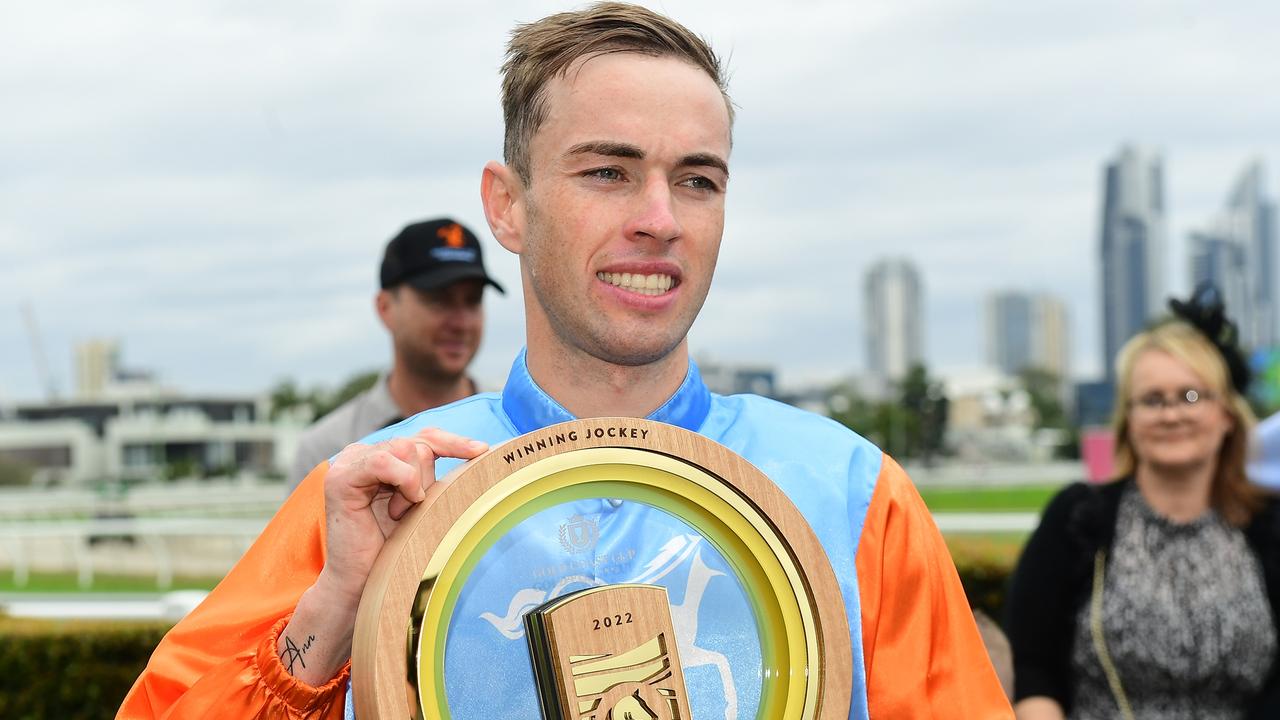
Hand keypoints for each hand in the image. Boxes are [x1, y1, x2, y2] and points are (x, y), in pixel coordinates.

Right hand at [279, 426, 487, 686]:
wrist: (363, 584)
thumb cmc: (395, 550)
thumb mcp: (422, 506)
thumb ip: (434, 479)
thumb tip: (479, 454)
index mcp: (382, 457)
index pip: (424, 437)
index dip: (454, 441)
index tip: (482, 451)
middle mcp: (363, 454)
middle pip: (418, 443)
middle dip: (427, 478)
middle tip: (414, 510)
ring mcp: (350, 463)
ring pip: (405, 449)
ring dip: (414, 486)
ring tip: (399, 515)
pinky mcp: (341, 477)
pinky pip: (382, 461)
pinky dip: (402, 481)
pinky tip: (398, 508)